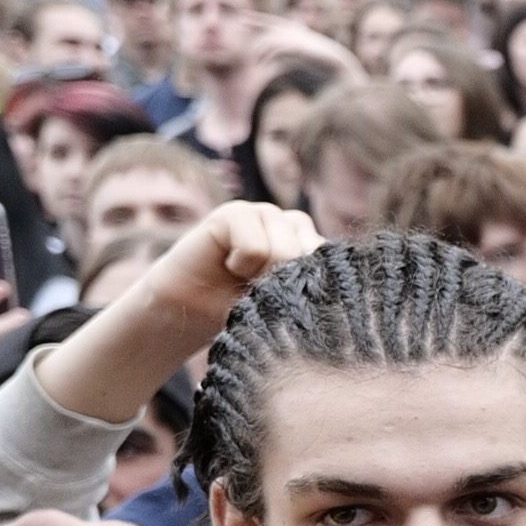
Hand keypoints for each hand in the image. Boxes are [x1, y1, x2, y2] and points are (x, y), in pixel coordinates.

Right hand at [136, 202, 323, 333]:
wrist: (189, 313)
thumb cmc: (243, 312)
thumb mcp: (287, 303)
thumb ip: (313, 284)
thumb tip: (335, 272)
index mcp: (314, 246)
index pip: (336, 263)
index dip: (312, 288)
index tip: (288, 300)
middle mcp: (295, 226)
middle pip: (313, 257)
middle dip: (286, 284)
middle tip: (260, 289)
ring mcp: (267, 214)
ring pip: (285, 252)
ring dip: (260, 277)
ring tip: (242, 276)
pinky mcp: (236, 211)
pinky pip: (255, 247)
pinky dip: (241, 265)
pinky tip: (227, 264)